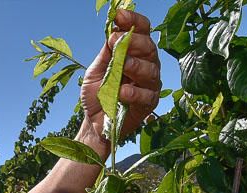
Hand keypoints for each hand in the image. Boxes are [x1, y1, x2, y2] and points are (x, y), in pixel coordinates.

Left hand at [79, 9, 160, 146]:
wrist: (95, 123)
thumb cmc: (97, 96)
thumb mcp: (96, 71)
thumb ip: (105, 54)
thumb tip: (112, 33)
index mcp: (134, 54)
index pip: (141, 32)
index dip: (133, 21)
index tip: (119, 15)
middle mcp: (146, 66)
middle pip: (149, 48)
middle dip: (135, 41)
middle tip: (117, 40)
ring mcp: (149, 85)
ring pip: (151, 70)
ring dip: (136, 65)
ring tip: (122, 65)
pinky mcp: (149, 104)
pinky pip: (146, 96)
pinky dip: (134, 93)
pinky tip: (122, 92)